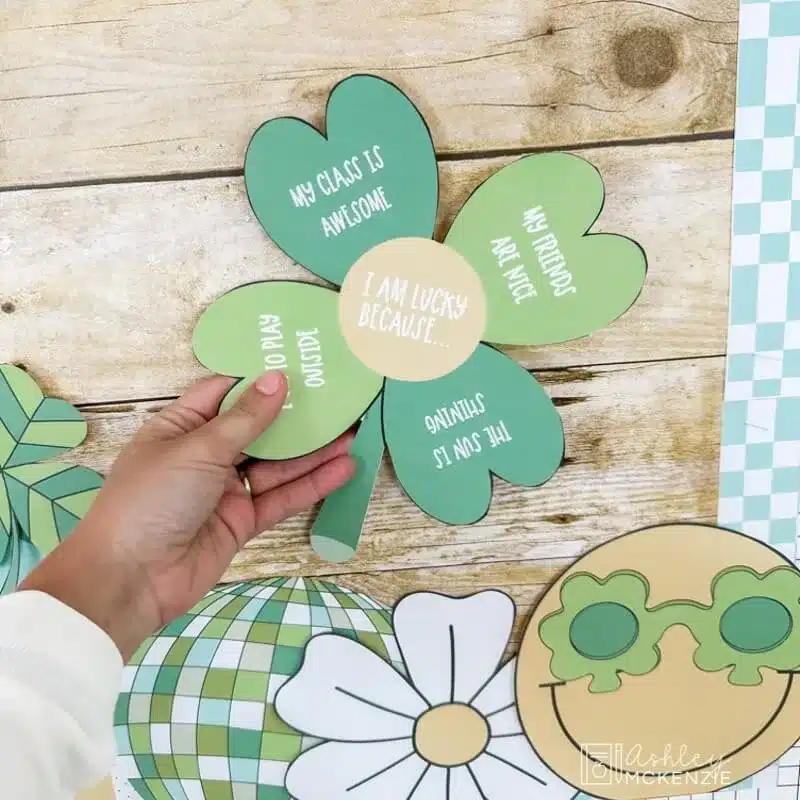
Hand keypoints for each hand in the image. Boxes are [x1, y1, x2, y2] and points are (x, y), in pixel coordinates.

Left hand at [20, 372, 354, 659]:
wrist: (131, 579)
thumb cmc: (152, 499)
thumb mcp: (198, 448)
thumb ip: (245, 418)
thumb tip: (277, 378)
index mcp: (180, 427)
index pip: (224, 393)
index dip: (258, 379)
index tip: (297, 364)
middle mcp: (204, 455)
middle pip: (256, 429)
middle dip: (293, 417)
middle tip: (336, 399)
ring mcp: (224, 490)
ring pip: (275, 465)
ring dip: (312, 452)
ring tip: (352, 433)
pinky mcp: (241, 521)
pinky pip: (280, 498)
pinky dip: (311, 485)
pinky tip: (343, 469)